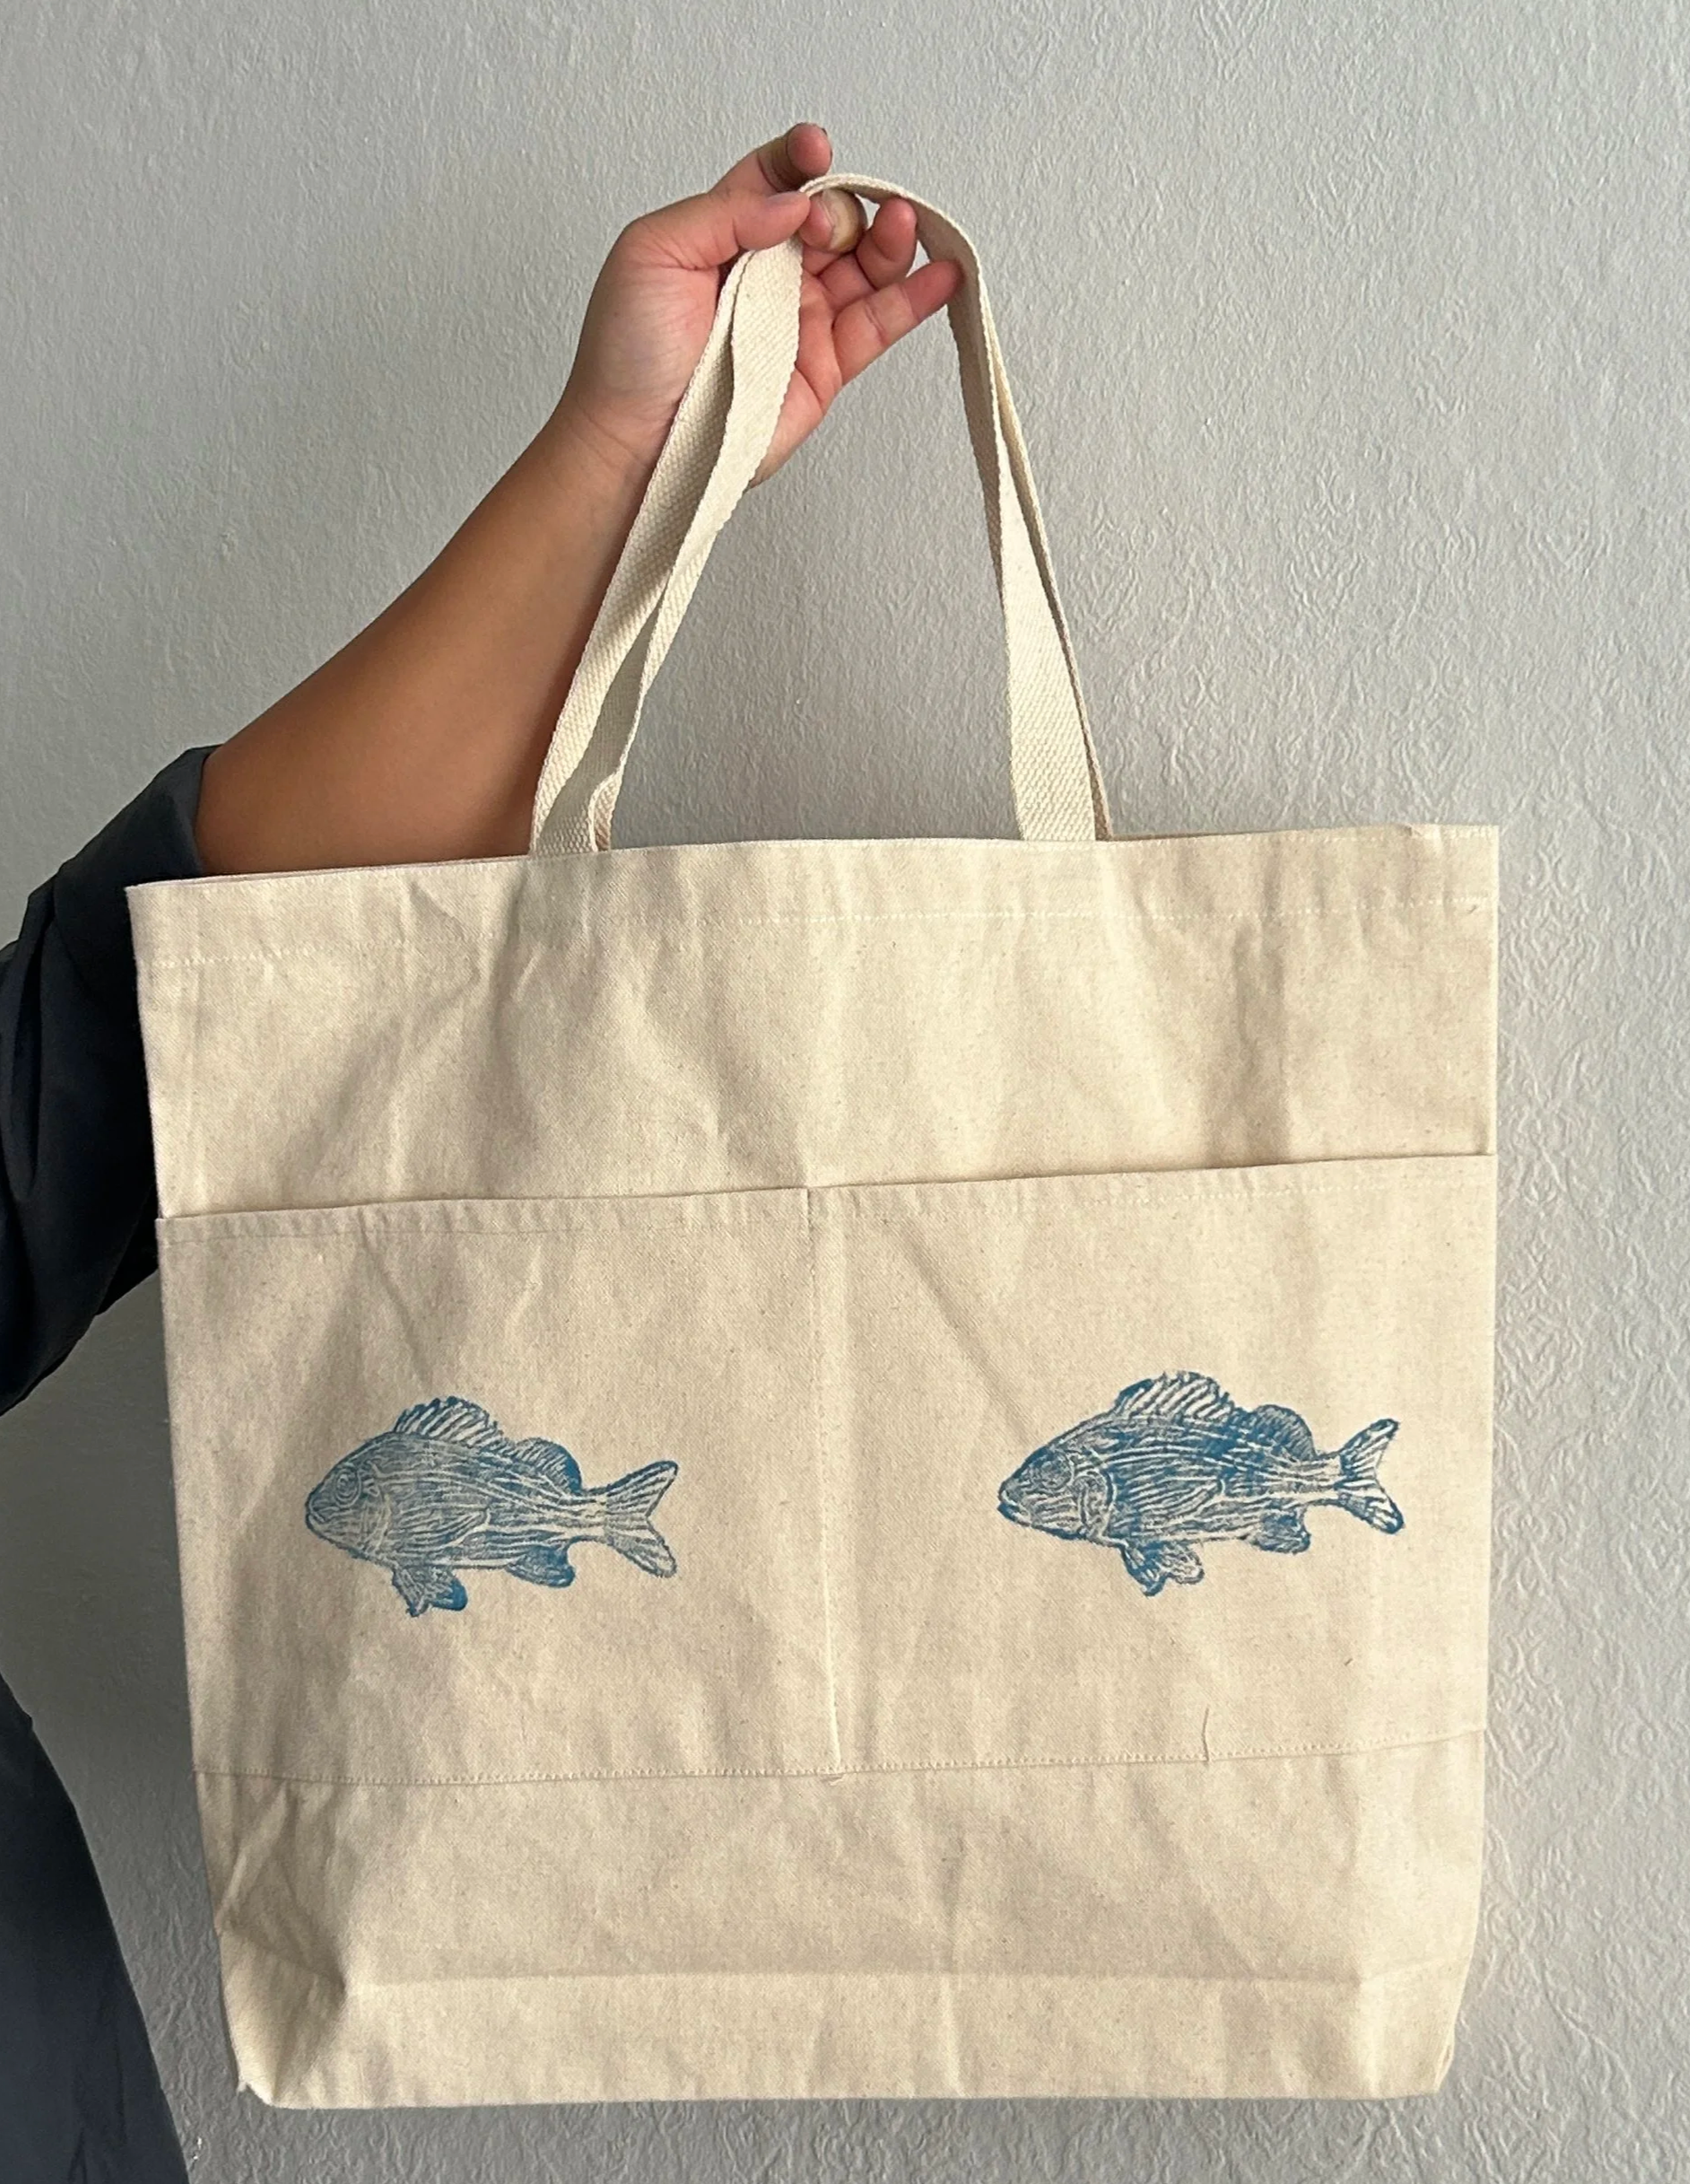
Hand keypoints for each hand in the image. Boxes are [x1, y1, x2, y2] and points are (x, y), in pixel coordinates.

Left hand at [547, 123, 964, 489]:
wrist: (639, 442)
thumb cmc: (627, 353)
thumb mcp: (653, 251)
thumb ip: (724, 212)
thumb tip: (793, 201)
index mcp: (724, 231)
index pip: (777, 178)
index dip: (802, 160)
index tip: (815, 155)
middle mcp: (769, 270)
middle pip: (833, 216)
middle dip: (846, 206)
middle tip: (827, 229)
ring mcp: (803, 317)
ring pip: (866, 263)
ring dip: (891, 237)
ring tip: (903, 225)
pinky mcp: (827, 366)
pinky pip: (881, 323)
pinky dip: (918, 296)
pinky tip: (943, 272)